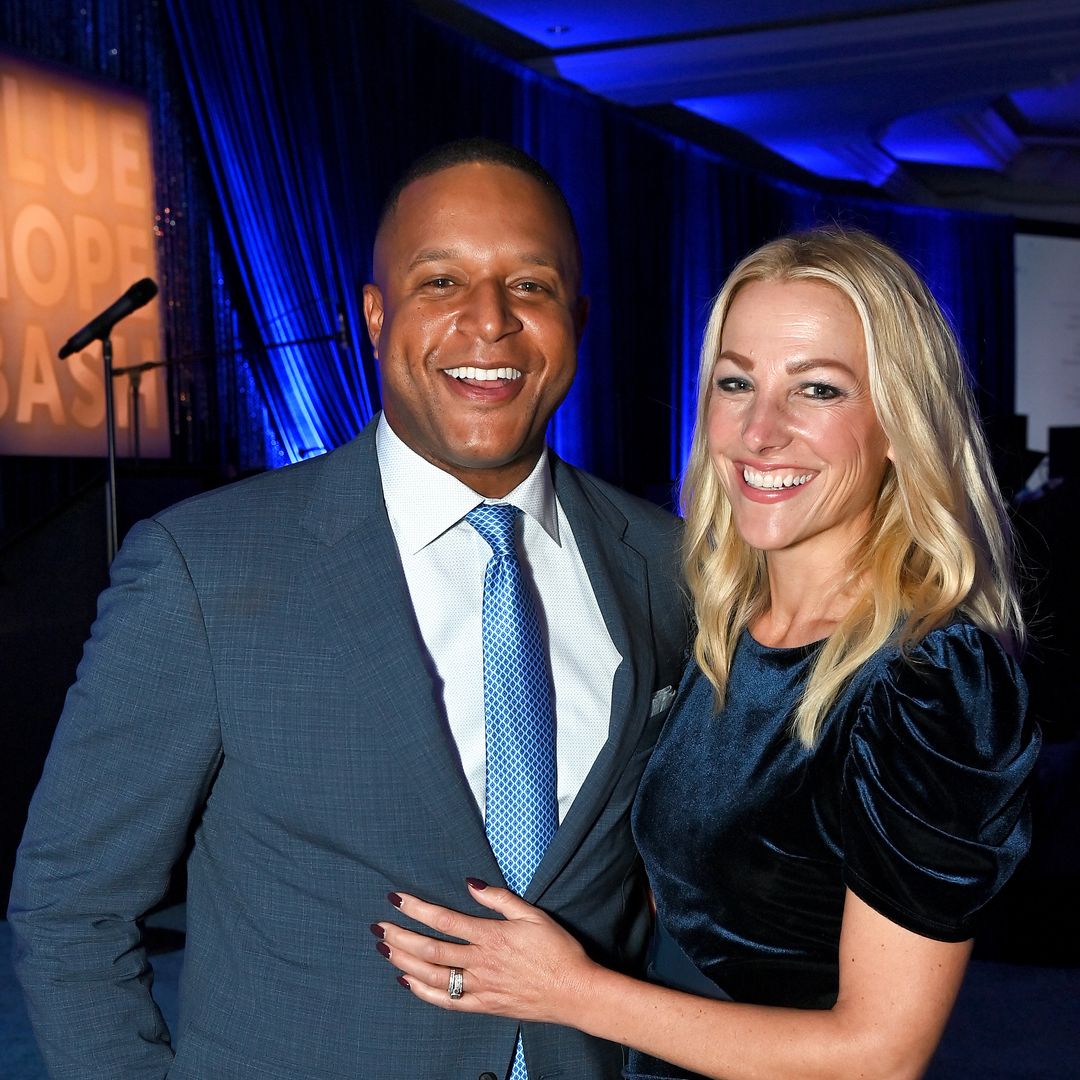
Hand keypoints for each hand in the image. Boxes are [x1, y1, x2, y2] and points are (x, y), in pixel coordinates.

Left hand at [373, 879, 597, 1026]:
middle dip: (401, 936)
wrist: (575, 992)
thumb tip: (472, 885)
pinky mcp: (484, 1006)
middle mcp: (481, 963)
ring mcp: (480, 987)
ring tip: (386, 949)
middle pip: (431, 949)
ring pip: (433, 976)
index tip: (397, 900)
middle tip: (379, 926)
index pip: (445, 920)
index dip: (417, 909)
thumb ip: (500, 899)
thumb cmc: (559, 951)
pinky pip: (447, 1002)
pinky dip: (423, 992)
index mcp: (491, 936)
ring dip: (405, 962)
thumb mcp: (534, 915)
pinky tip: (408, 982)